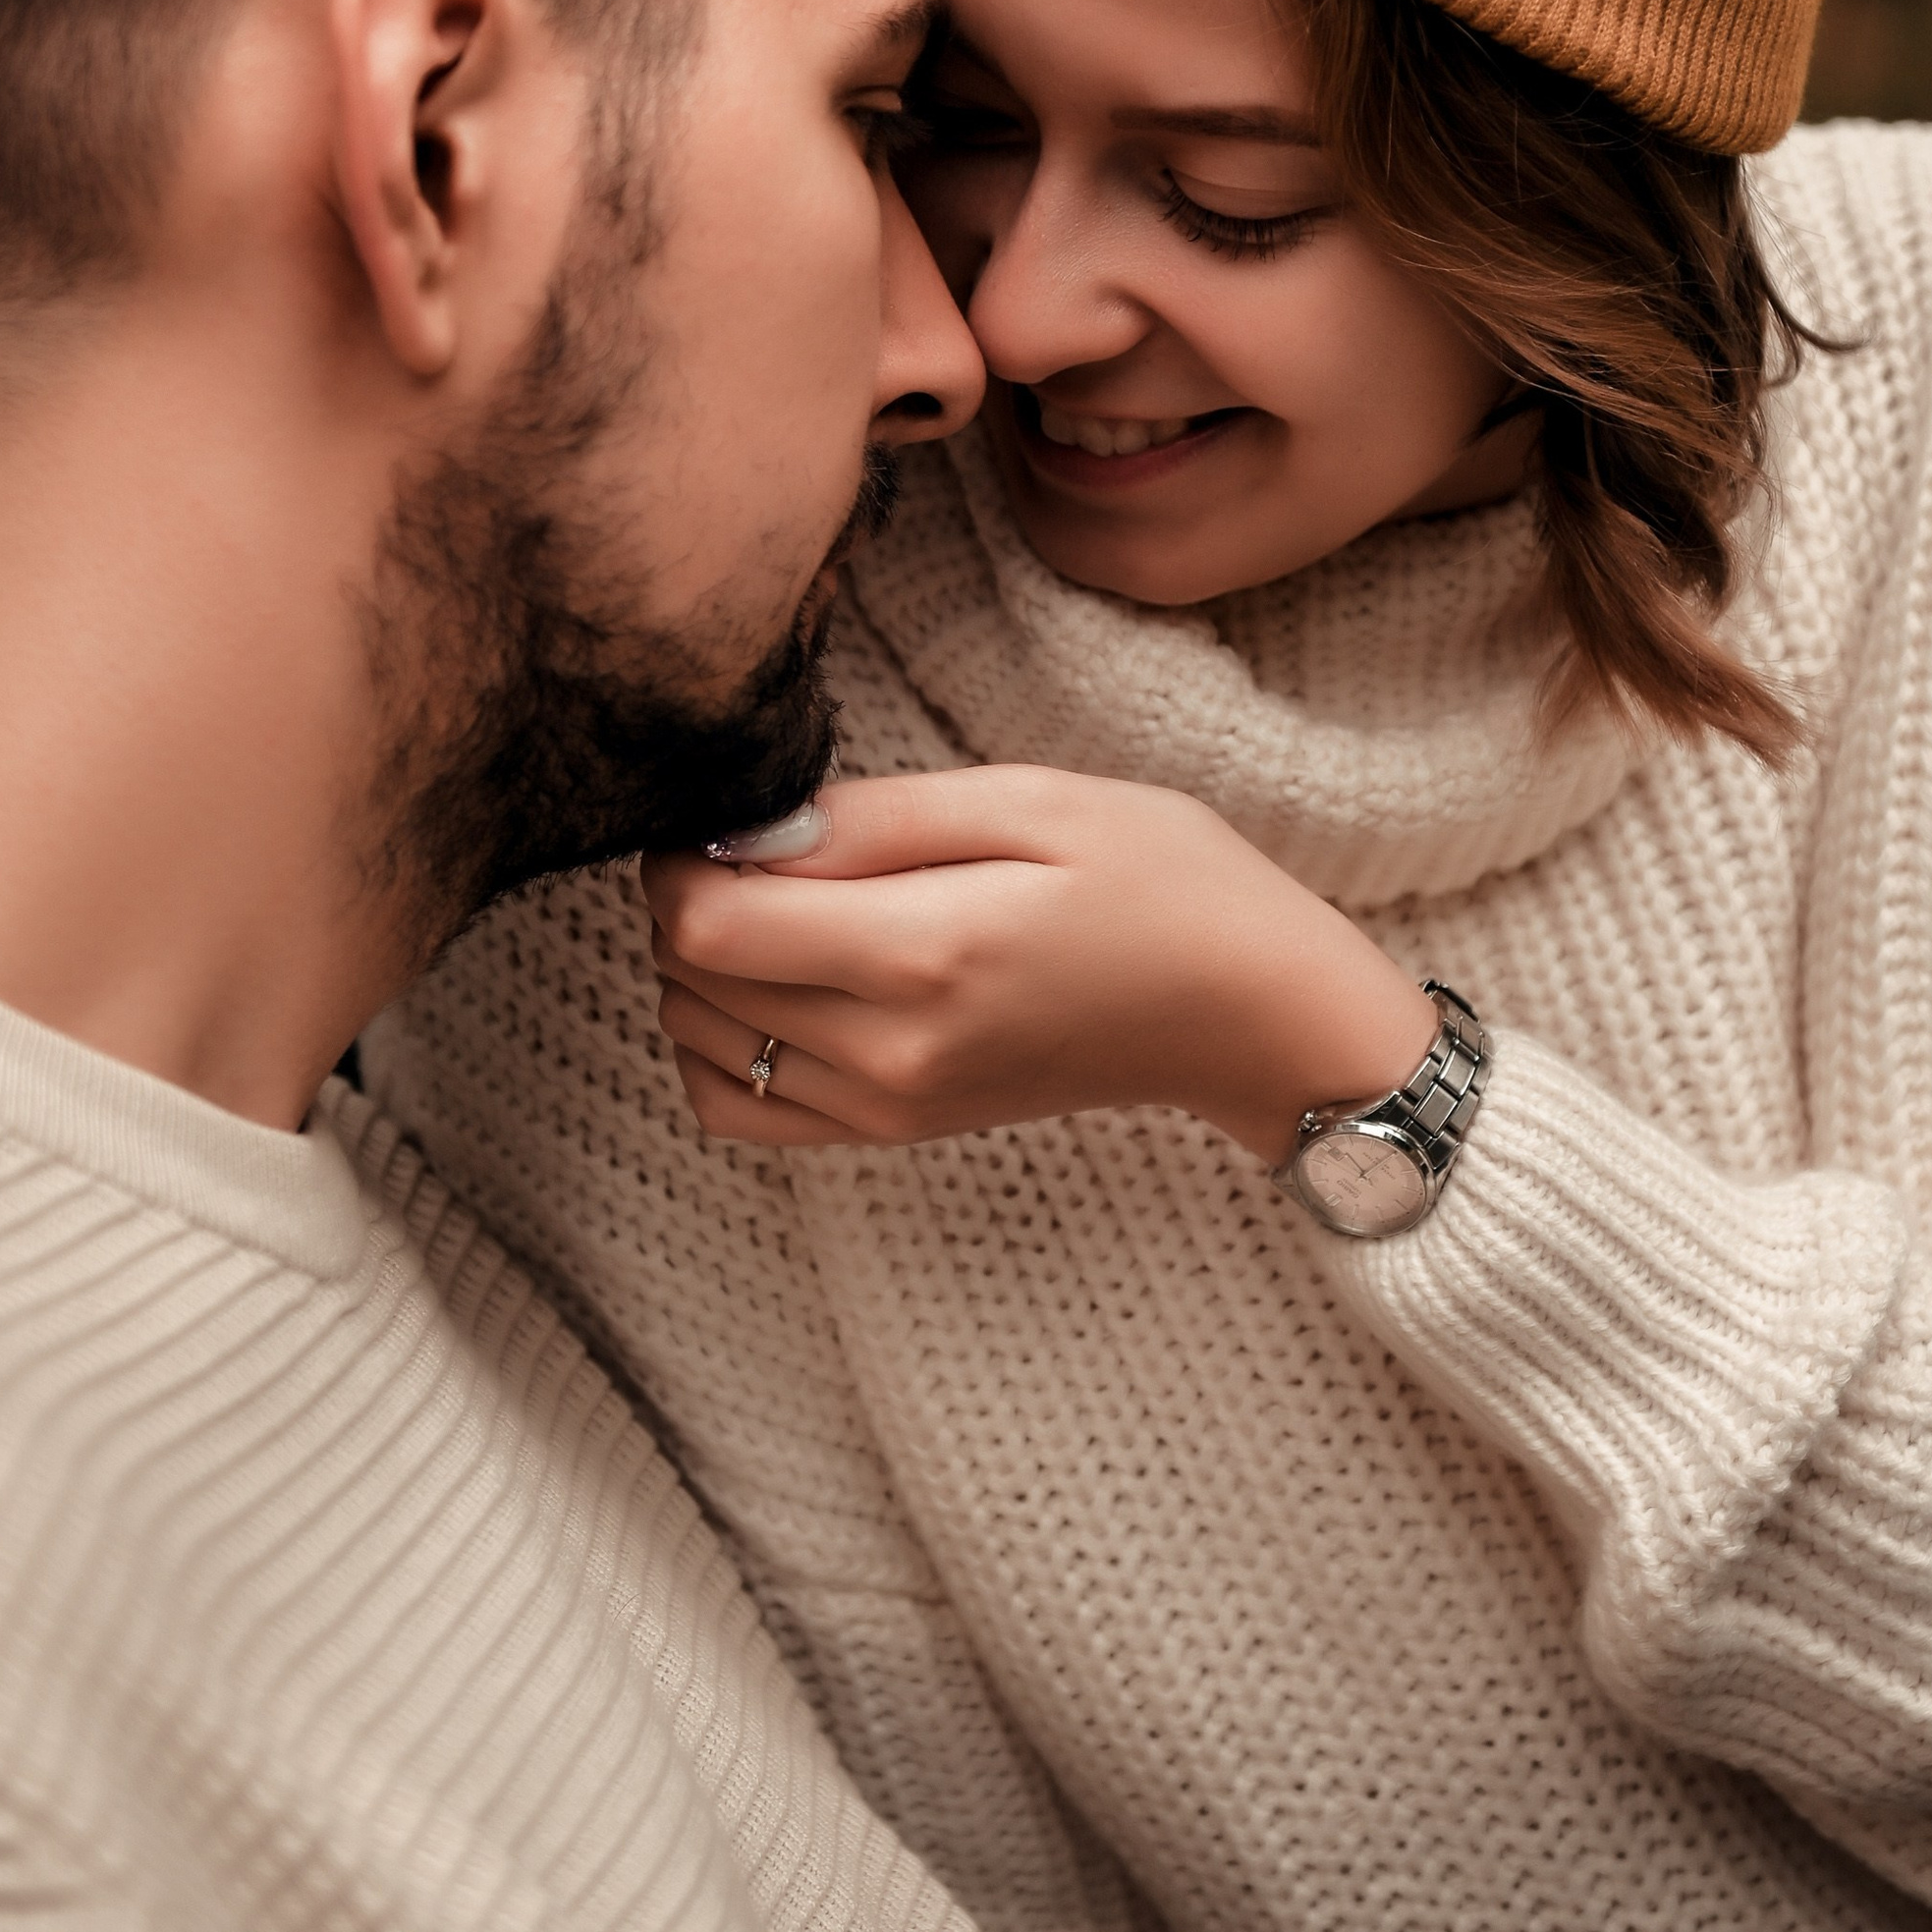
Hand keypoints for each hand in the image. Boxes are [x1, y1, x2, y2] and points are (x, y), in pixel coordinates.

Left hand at [641, 767, 1438, 1164]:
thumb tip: (749, 828)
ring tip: (782, 904)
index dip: (683, 854)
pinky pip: (740, 1106)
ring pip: (699, 1041)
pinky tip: (781, 981)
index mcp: (922, 956)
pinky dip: (722, 1044)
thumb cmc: (1162, 883)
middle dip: (689, 897)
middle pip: (688, 980)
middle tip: (765, 841)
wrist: (1249, 1012)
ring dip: (703, 967)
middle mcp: (889, 1050)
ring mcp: (890, 1104)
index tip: (733, 811)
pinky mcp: (895, 1130)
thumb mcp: (1031, 801)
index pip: (704, 924)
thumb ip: (879, 818)